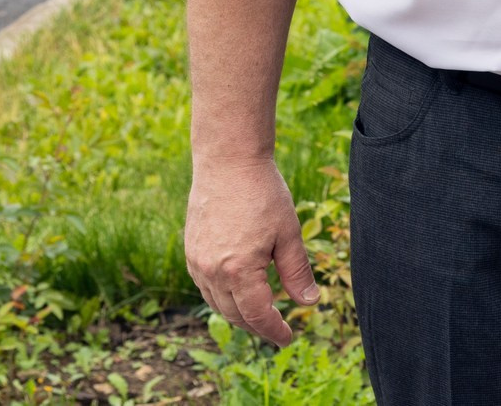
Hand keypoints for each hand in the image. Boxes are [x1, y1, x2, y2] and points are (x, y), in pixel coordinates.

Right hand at [185, 153, 319, 345]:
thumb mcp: (288, 233)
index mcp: (238, 271)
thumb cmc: (263, 193)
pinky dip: (222, 297)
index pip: (257, 315)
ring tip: (260, 315)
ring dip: (238, 314)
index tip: (288, 338)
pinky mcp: (191, 251)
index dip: (274, 330)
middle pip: (235, 315)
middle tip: (278, 329)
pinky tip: (238, 291)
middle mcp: (211, 272)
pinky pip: (205, 287)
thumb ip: (297, 272)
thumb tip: (309, 303)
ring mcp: (197, 262)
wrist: (228, 161)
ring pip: (217, 304)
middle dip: (257, 326)